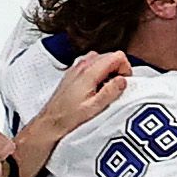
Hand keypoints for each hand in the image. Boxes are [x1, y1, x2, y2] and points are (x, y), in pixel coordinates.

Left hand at [16, 52, 131, 176]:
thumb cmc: (70, 117)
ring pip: (100, 58)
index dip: (125, 68)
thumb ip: (111, 91)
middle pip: (109, 55)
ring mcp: (76, 68)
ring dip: (108, 70)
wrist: (51, 121)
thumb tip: (123, 80)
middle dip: (118, 69)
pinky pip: (91, 64)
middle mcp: (82, 66)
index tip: (124, 82)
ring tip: (106, 88)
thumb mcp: (95, 107)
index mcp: (89, 72)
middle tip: (116, 88)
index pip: (117, 56)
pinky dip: (98, 72)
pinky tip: (96, 88)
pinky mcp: (73, 73)